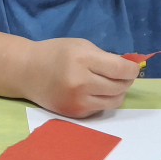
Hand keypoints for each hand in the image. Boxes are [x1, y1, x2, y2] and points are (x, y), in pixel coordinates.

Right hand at [22, 38, 139, 117]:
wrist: (26, 71)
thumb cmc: (55, 54)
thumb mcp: (80, 45)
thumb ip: (105, 56)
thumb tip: (129, 68)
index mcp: (82, 60)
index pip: (120, 69)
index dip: (132, 69)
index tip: (133, 67)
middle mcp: (81, 82)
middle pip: (120, 87)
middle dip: (126, 80)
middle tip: (122, 75)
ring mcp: (77, 100)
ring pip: (114, 101)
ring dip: (118, 92)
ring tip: (110, 84)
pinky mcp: (75, 113)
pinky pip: (100, 109)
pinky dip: (103, 100)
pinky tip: (94, 92)